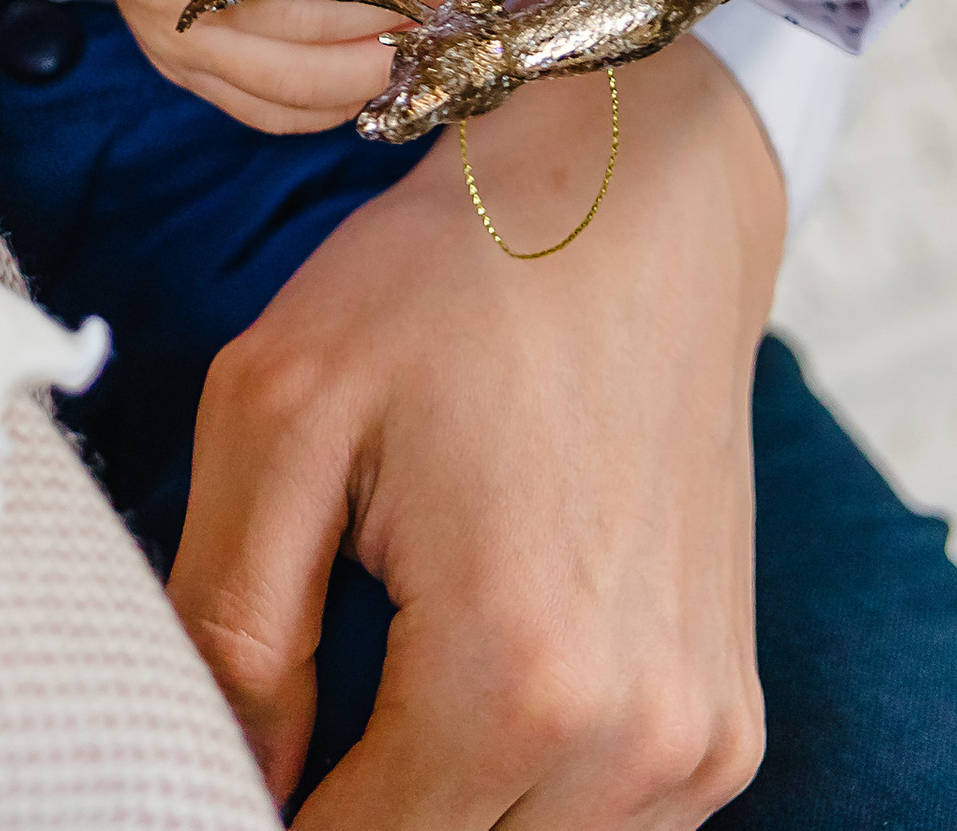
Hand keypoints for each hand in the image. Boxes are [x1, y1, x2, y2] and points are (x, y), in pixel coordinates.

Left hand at [171, 39, 780, 828]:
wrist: (632, 189)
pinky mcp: (727, 722)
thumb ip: (229, 621)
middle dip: (350, 807)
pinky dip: (522, 791)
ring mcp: (697, 740)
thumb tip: (229, 771)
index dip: (260, 811)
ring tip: (380, 686)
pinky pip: (602, 829)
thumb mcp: (280, 407)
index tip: (234, 747)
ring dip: (437, 805)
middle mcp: (631, 739)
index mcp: (513, 673)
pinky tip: (472, 678)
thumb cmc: (454, 276)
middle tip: (299, 704)